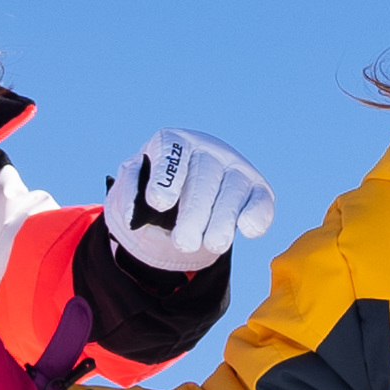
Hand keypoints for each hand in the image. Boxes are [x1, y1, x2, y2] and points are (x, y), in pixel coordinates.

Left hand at [105, 128, 275, 275]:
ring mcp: (235, 169)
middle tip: (182, 243)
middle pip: (205, 176)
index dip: (167, 177)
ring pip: (233, 191)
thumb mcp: (134, 187)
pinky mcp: (257, 190)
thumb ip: (128, 194)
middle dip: (195, 211)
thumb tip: (133, 215)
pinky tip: (247, 229)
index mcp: (174, 143)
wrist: (184, 193)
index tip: (158, 203)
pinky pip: (262, 200)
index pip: (172, 152)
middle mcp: (208, 151)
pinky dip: (258, 214)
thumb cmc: (157, 188)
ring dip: (223, 221)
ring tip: (211, 246)